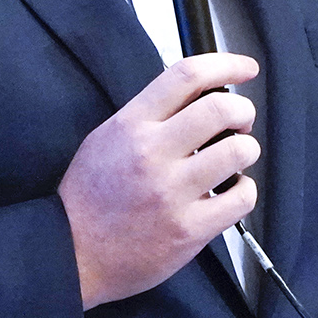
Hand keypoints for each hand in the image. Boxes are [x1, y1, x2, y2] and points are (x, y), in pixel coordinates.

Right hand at [58, 54, 260, 308]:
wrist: (71, 253)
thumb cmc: (89, 196)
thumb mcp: (106, 138)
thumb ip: (148, 116)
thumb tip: (196, 99)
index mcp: (131, 124)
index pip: (186, 75)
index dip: (226, 64)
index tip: (246, 69)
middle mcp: (152, 153)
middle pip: (221, 109)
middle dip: (243, 112)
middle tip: (241, 123)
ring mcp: (172, 192)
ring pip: (239, 151)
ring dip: (246, 150)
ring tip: (234, 160)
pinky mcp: (189, 229)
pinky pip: (241, 198)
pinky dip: (244, 191)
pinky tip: (230, 193)